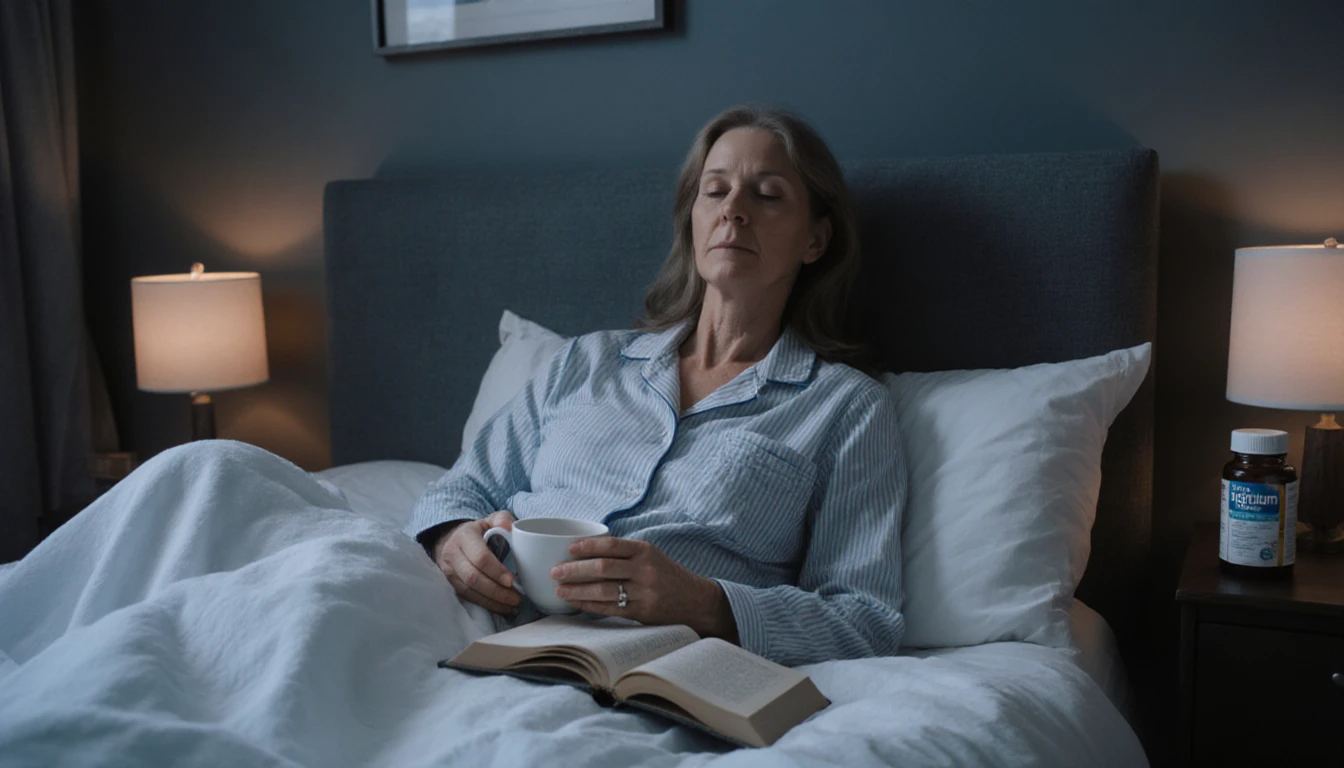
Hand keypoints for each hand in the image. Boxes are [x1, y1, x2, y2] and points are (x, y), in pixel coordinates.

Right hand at [432, 510, 521, 615]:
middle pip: (473, 577)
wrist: (453, 540)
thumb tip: (509, 526)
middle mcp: (452, 554)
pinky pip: (467, 597)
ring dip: (492, 601)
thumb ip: (502, 519)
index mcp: (464, 536)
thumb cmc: (478, 531)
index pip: (480, 557)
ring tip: (512, 605)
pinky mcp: (450, 584)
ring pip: (469, 591)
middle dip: (496, 591)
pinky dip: (485, 605)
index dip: (496, 571)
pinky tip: (501, 608)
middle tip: (516, 598)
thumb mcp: (490, 520)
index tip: (512, 580)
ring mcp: (448, 571)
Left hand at [550, 537, 737, 640]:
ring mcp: (644, 593)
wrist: (694, 600)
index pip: (611, 545)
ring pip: (603, 590)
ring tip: (559, 590)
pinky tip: (576, 603)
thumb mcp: (650, 556)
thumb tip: (583, 552)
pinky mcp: (641, 613)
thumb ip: (624, 553)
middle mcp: (645, 570)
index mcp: (645, 551)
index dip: (587, 546)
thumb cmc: (666, 575)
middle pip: (603, 568)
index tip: (568, 549)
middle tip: (556, 572)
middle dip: (575, 570)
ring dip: (577, 590)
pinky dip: (590, 605)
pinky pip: (610, 609)